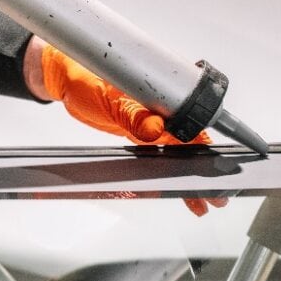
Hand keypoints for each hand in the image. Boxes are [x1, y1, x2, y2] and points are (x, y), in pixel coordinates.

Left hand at [24, 37, 225, 215]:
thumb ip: (132, 115)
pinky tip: (174, 189)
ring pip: (177, 151)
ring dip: (188, 175)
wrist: (64, 78)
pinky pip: (158, 152)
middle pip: (190, 142)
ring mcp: (149, 121)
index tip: (216, 168)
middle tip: (216, 194)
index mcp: (160, 96)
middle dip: (204, 168)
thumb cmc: (85, 78)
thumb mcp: (108, 98)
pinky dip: (168, 170)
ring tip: (201, 202)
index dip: (205, 147)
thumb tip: (156, 130)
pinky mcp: (137, 130)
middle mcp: (159, 108)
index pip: (192, 124)